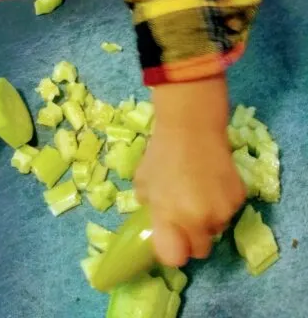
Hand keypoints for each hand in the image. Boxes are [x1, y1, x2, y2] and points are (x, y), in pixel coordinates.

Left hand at [134, 76, 244, 266]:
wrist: (192, 125)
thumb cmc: (162, 152)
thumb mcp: (143, 182)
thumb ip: (151, 208)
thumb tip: (157, 220)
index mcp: (170, 217)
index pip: (174, 257)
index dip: (171, 250)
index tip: (169, 239)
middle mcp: (198, 220)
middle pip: (199, 249)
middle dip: (191, 238)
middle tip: (184, 217)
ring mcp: (222, 210)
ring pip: (215, 229)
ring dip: (207, 219)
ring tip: (197, 191)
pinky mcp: (239, 198)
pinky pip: (228, 212)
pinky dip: (220, 203)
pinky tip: (211, 181)